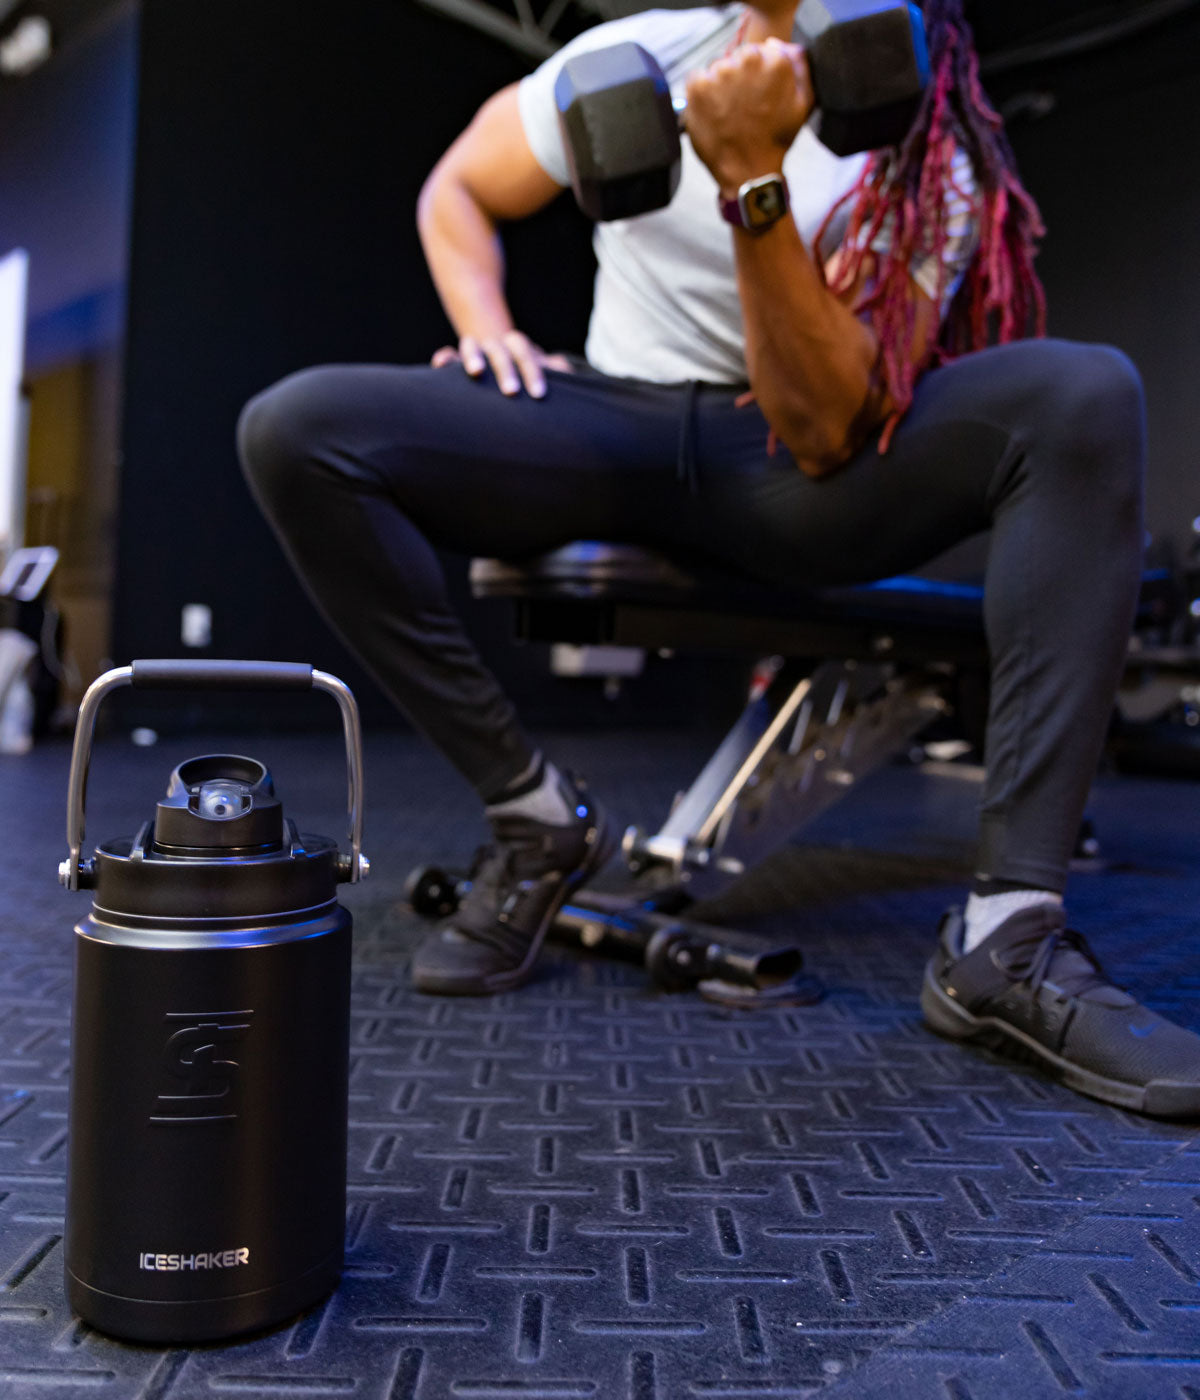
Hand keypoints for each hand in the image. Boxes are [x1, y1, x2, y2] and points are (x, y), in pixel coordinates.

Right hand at [430, 331, 572, 398]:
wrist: (501, 366)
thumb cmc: (524, 376)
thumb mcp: (541, 372)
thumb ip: (555, 370)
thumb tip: (566, 371)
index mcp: (516, 349)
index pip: (524, 352)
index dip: (532, 371)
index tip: (539, 394)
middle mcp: (495, 347)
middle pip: (500, 350)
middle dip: (506, 369)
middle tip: (512, 392)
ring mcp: (475, 352)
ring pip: (471, 345)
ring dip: (474, 356)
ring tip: (476, 372)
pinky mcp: (456, 362)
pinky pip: (448, 355)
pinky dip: (445, 358)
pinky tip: (440, 366)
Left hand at [684, 39, 814, 195]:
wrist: (749, 172)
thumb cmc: (776, 139)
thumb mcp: (804, 101)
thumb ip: (798, 63)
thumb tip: (774, 43)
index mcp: (775, 61)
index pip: (756, 52)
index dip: (753, 76)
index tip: (754, 97)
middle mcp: (747, 61)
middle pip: (735, 58)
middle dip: (736, 79)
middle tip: (740, 108)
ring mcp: (721, 73)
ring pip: (716, 69)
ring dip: (718, 87)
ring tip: (726, 114)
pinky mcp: (699, 86)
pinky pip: (696, 79)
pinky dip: (701, 95)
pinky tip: (712, 114)